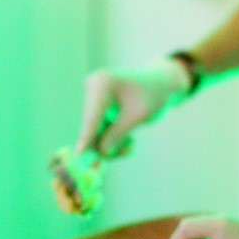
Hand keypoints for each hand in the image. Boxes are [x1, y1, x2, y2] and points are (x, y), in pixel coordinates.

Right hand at [75, 58, 191, 156]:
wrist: (159, 83)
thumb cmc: (153, 96)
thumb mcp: (138, 116)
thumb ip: (118, 134)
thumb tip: (101, 152)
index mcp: (102, 84)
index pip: (92, 116)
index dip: (86, 136)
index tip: (79, 154)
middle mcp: (92, 88)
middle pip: (91, 126)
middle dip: (106, 144)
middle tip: (125, 153)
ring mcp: (92, 96)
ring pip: (94, 130)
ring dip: (111, 143)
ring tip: (130, 146)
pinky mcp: (96, 106)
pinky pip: (99, 128)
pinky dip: (112, 138)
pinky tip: (127, 141)